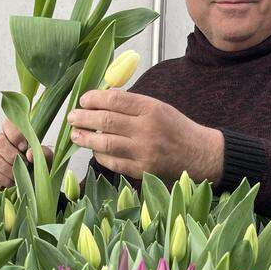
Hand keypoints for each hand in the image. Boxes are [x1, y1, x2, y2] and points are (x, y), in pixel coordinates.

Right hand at [0, 118, 52, 188]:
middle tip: (24, 164)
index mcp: (13, 134)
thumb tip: (29, 153)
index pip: (8, 123)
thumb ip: (43, 154)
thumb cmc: (37, 169)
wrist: (29, 185)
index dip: (15, 134)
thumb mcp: (46, 161)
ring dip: (8, 169)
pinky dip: (2, 179)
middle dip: (12, 155)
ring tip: (18, 176)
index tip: (24, 147)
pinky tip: (10, 182)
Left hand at [66, 89, 223, 183]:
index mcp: (151, 109)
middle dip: (83, 118)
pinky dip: (99, 154)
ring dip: (85, 138)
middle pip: (106, 121)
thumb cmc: (175, 128)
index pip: (115, 100)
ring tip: (75, 134)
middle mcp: (147, 129)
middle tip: (72, 117)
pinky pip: (112, 162)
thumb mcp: (158, 107)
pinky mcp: (141, 170)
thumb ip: (132, 104)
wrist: (197, 154)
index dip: (94, 99)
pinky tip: (94, 149)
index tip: (83, 100)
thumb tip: (101, 99)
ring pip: (105, 143)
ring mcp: (143, 152)